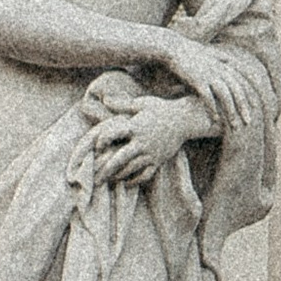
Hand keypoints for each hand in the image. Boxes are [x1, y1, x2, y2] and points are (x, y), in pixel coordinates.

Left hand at [80, 91, 202, 185]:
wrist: (185, 120)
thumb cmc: (162, 109)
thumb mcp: (142, 103)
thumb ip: (122, 104)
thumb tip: (104, 98)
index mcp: (135, 127)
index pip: (113, 135)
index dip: (102, 141)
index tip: (97, 146)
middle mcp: (142, 142)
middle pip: (120, 159)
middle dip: (106, 169)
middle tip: (95, 177)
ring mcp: (151, 153)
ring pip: (131, 168)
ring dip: (118, 175)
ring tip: (108, 179)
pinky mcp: (158, 160)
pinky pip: (145, 174)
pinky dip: (135, 180)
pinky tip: (127, 182)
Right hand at [155, 31, 255, 130]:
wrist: (174, 47)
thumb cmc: (193, 54)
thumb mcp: (213, 55)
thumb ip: (225, 64)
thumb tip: (234, 73)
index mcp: (227, 63)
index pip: (245, 81)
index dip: (252, 94)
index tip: (258, 107)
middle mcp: (221, 68)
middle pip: (238, 91)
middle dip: (244, 107)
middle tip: (249, 122)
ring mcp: (210, 74)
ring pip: (225, 96)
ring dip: (231, 112)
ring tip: (235, 126)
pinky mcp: (197, 79)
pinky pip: (208, 97)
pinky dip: (213, 109)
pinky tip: (216, 120)